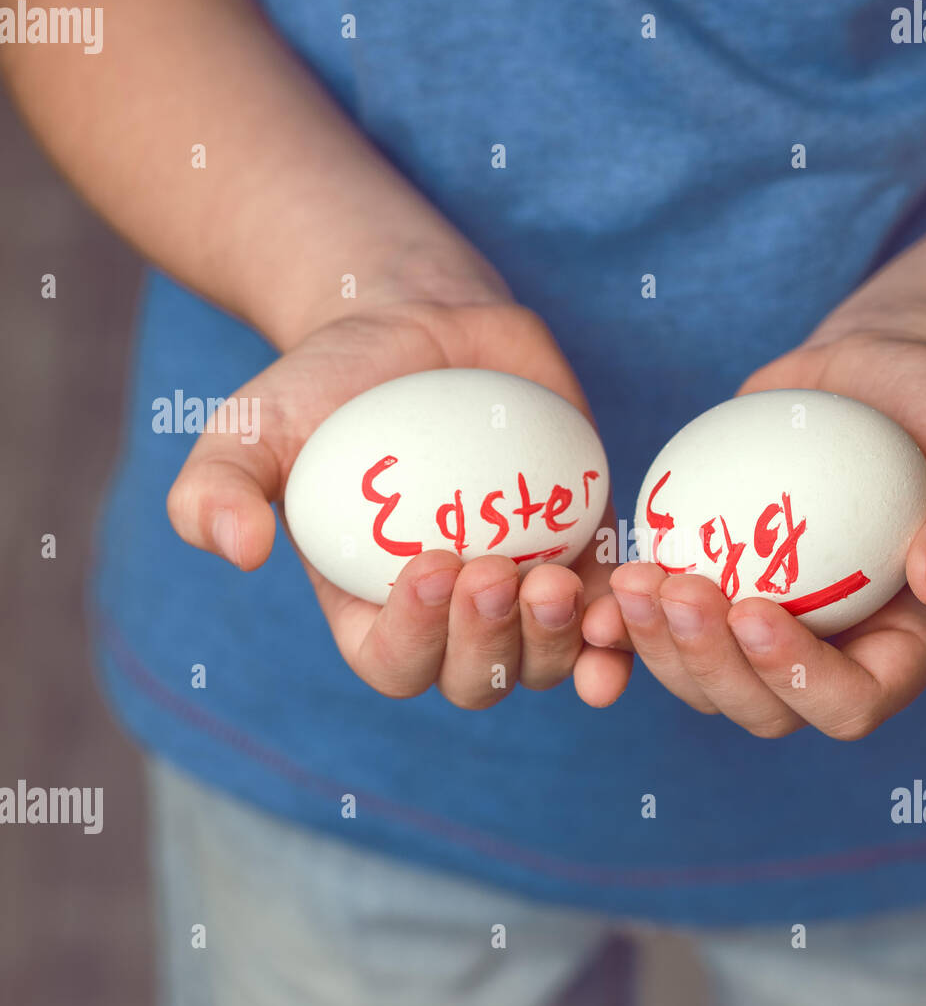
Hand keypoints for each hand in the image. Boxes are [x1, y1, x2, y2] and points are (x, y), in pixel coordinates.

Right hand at [167, 298, 632, 705]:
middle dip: (490, 644)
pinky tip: (627, 600)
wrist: (420, 328)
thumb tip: (234, 550)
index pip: (394, 664)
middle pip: (478, 677)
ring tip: (554, 581)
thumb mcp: (253, 425)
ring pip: (547, 657)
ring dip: (557, 639)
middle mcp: (451, 620)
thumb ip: (217, 487)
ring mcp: (522, 592)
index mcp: (373, 615)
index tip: (429, 566)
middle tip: (496, 574)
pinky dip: (620, 623)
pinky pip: (606, 610)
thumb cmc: (328, 385)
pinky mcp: (581, 553)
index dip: (415, 639)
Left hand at [582, 330, 925, 738]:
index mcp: (900, 651)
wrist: (867, 380)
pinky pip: (666, 631)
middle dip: (709, 665)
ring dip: (659, 647)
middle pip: (764, 709)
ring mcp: (769, 635)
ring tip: (635, 578)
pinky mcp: (718, 597)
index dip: (797, 678)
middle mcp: (831, 659)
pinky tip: (610, 573)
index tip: (754, 608)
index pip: (850, 703)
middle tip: (675, 589)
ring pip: (703, 682)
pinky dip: (631, 619)